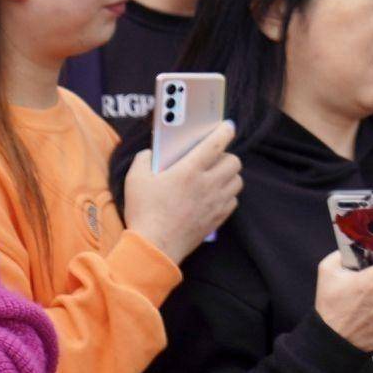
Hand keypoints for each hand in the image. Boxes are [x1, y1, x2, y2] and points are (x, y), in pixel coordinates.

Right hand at [123, 120, 243, 265]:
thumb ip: (143, 159)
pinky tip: (214, 195)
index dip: (224, 131)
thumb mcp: (135, 179)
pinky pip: (233, 200)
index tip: (227, 126)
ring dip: (229, 174)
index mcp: (189, 170)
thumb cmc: (144, 212)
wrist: (154, 247)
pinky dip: (228, 194)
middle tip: (214, 157)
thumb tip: (150, 153)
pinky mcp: (218, 218)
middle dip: (226, 155)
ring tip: (215, 175)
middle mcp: (208, 184)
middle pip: (233, 161)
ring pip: (237, 180)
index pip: (216, 143)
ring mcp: (216, 202)